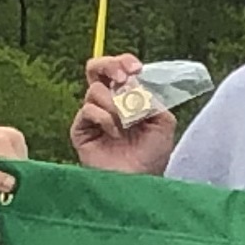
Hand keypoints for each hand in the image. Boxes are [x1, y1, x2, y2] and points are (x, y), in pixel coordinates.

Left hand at [0, 118, 24, 197]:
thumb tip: (13, 185)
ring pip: (16, 174)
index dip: (10, 193)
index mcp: (4, 142)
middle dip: (4, 193)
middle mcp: (14, 138)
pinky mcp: (9, 145)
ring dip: (1, 190)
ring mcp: (13, 140)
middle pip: (20, 174)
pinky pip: (12, 169)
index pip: (21, 174)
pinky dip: (0, 182)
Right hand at [71, 54, 178, 173]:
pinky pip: (88, 109)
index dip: (124, 62)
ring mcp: (92, 116)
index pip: (118, 68)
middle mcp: (107, 103)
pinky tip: (115, 134)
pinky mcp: (80, 130)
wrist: (139, 182)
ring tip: (126, 124)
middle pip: (95, 69)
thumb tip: (133, 83)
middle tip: (123, 77)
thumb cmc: (152, 156)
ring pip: (95, 90)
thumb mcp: (164, 122)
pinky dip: (105, 118)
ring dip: (115, 104)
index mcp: (126, 98)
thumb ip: (152, 98)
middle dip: (109, 65)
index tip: (137, 69)